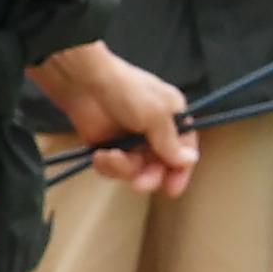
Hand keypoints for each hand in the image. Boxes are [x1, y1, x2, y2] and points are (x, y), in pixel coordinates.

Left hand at [32, 40, 195, 193]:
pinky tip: (100, 154)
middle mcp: (153, 130)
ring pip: (135, 170)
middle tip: (139, 185)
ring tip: (110, 156)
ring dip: (123, 168)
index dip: (181, 171)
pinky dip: (107, 165)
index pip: (184, 151)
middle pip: (160, 166)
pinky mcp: (107, 145)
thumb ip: (170, 141)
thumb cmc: (124, 90)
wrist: (82, 82)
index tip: (173, 189)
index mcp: (172, 118)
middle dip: (150, 176)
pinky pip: (113, 168)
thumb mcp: (155, 115)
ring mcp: (130, 139)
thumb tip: (190, 160)